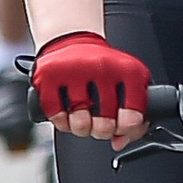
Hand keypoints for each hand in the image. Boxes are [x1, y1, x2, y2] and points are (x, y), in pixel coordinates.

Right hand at [31, 30, 149, 146]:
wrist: (73, 41)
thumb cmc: (103, 69)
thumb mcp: (128, 84)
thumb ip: (133, 116)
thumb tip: (120, 141)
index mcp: (127, 70)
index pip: (133, 114)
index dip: (128, 129)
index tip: (123, 126)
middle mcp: (101, 67)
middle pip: (105, 124)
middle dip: (103, 131)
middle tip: (100, 123)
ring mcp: (74, 71)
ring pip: (80, 123)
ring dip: (82, 127)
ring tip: (83, 116)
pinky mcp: (49, 76)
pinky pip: (57, 116)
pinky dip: (62, 120)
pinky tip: (67, 110)